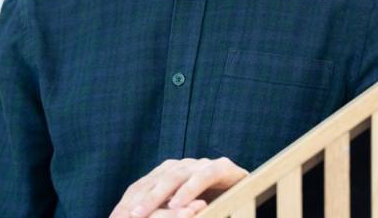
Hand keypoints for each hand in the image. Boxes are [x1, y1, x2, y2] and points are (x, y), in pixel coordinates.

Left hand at [108, 157, 248, 217]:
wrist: (252, 201)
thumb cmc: (215, 210)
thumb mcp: (186, 215)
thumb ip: (167, 216)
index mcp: (171, 174)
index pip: (144, 184)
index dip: (128, 201)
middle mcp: (185, 165)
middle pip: (156, 178)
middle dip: (138, 198)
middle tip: (125, 217)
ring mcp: (204, 164)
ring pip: (177, 174)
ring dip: (158, 194)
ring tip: (142, 213)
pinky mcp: (225, 167)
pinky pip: (205, 175)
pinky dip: (191, 189)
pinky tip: (179, 204)